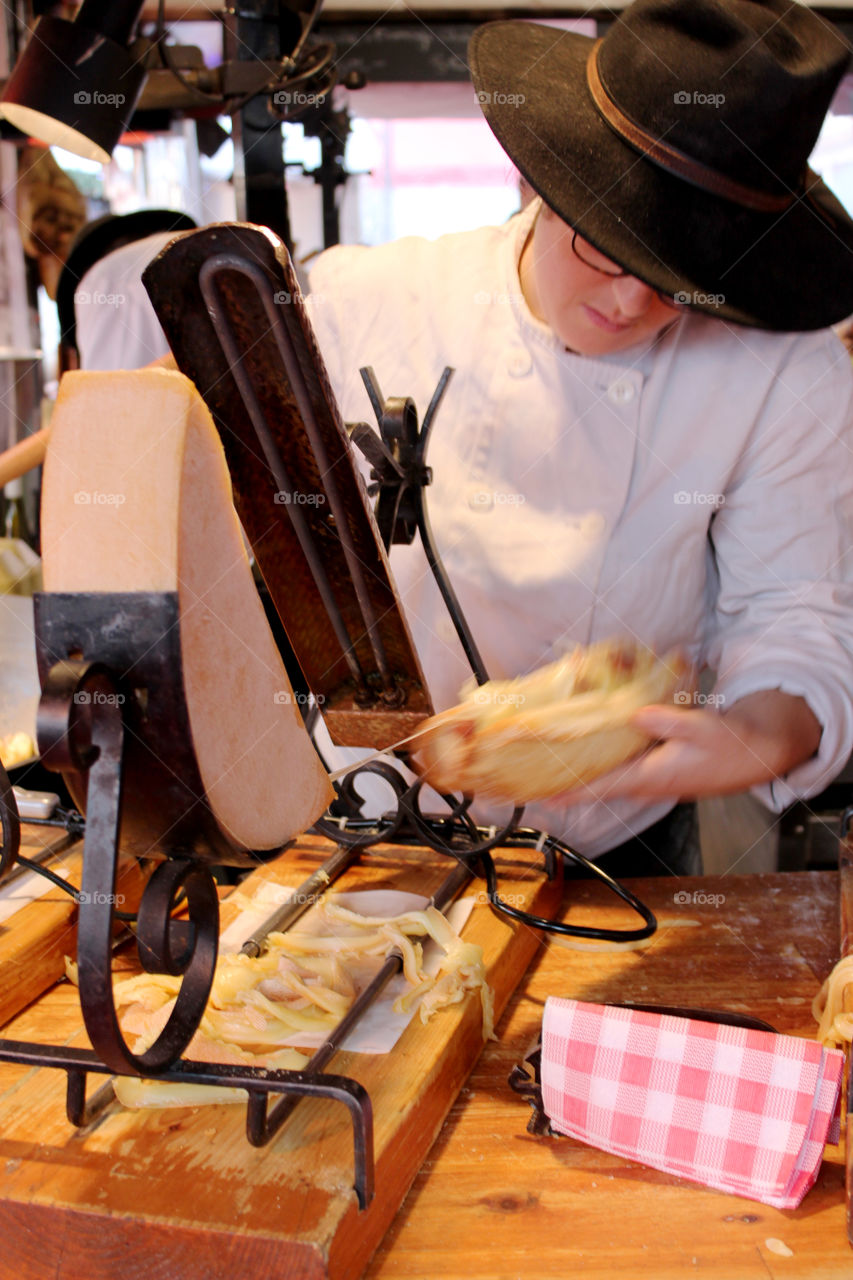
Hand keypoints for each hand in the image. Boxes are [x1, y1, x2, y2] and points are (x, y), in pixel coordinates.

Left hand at [560, 689, 820, 804]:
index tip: (541, 796)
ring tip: (548, 767)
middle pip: (595, 785)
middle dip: (565, 783)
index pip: (601, 787)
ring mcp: (648, 777)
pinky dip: (600, 760)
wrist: (753, 754)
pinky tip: (587, 749)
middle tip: (530, 779)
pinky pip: (618, 767)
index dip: (570, 791)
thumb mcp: (700, 727)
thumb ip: (667, 720)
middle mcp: (643, 782)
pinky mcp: (654, 768)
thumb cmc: (728, 744)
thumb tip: (636, 714)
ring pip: (605, 776)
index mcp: (650, 775)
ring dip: (580, 773)